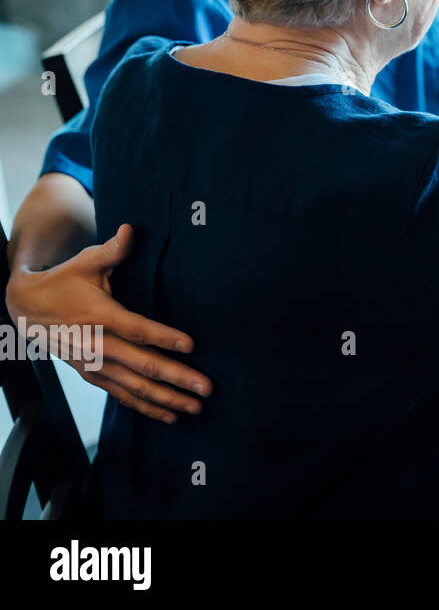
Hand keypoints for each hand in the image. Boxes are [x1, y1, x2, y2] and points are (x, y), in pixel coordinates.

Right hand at [4, 224, 210, 422]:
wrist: (25, 309)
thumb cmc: (64, 281)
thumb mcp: (86, 263)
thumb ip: (113, 250)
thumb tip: (131, 229)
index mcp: (99, 316)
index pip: (137, 329)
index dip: (164, 338)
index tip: (192, 345)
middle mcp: (97, 345)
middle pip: (142, 365)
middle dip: (177, 378)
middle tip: (206, 388)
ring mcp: (93, 365)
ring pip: (134, 387)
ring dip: (166, 399)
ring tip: (195, 408)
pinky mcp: (91, 375)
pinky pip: (121, 395)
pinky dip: (145, 407)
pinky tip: (169, 415)